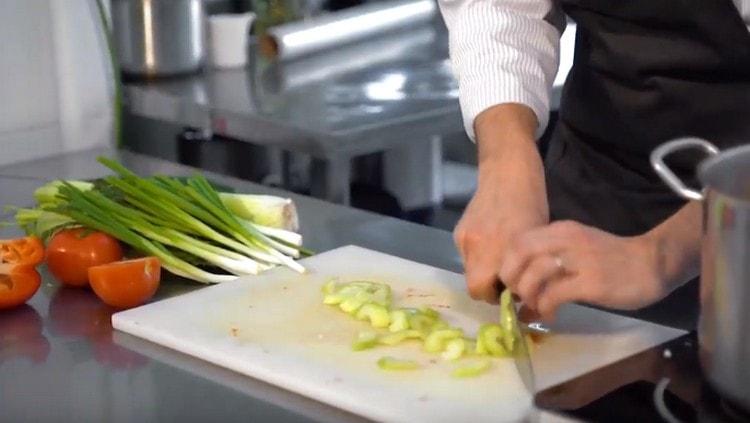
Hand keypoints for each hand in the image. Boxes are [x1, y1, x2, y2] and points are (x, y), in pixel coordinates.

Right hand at [455, 185, 546, 302]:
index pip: (486, 292)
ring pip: (469, 270)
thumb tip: (521, 289)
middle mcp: (480, 249)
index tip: (511, 290)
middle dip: (488, 288)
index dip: (497, 296)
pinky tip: (490, 239)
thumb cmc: (533, 204)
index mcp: (504, 252)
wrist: (508, 172)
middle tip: (504, 279)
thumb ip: (525, 266)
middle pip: (474, 286)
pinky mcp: (459, 231)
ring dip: (483, 270)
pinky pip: (466, 254)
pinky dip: (478, 254)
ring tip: (498, 255)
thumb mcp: (536, 240)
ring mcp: (465, 240)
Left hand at [498, 221, 668, 319]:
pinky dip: (544, 308)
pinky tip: (550, 315)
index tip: (511, 282)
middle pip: (519, 253)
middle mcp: (566, 240)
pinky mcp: (591, 282)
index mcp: (560, 230)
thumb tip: (522, 285)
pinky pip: (554, 295)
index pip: (518, 240)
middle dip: (511, 279)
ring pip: (534, 274)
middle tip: (518, 297)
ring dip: (527, 296)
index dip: (507, 263)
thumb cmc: (612, 260)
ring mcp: (579, 260)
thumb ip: (551, 260)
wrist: (652, 264)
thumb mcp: (577, 249)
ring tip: (534, 308)